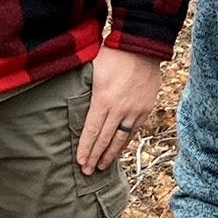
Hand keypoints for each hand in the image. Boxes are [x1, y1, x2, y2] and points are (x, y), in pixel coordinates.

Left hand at [75, 48, 162, 174]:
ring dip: (110, 154)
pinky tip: (118, 149)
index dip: (85, 148)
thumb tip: (71, 100)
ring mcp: (135, 110)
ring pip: (121, 138)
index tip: (80, 161)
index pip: (91, 130)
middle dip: (95, 157)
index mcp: (103, 99)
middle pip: (105, 139)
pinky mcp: (145, 108)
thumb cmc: (113, 54)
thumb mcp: (93, 69)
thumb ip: (84, 88)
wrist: (142, 46)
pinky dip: (125, 142)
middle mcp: (120, 109)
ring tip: (102, 166)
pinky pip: (134, 130)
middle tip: (87, 172)